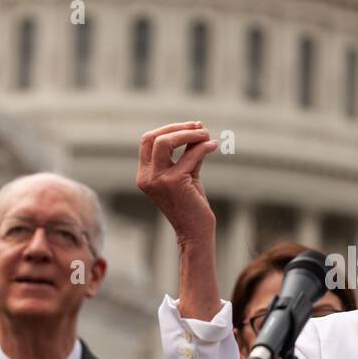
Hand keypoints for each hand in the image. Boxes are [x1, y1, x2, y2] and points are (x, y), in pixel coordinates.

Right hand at [136, 121, 219, 243]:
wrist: (195, 231)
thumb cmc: (191, 204)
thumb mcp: (187, 173)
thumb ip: (188, 152)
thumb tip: (197, 127)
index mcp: (144, 174)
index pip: (148, 141)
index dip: (168, 129)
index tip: (190, 126)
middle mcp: (147, 176)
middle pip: (154, 137)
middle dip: (178, 128)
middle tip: (199, 127)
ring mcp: (158, 179)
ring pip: (166, 141)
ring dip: (189, 134)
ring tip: (206, 134)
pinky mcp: (173, 182)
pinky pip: (190, 155)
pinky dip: (203, 147)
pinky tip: (213, 146)